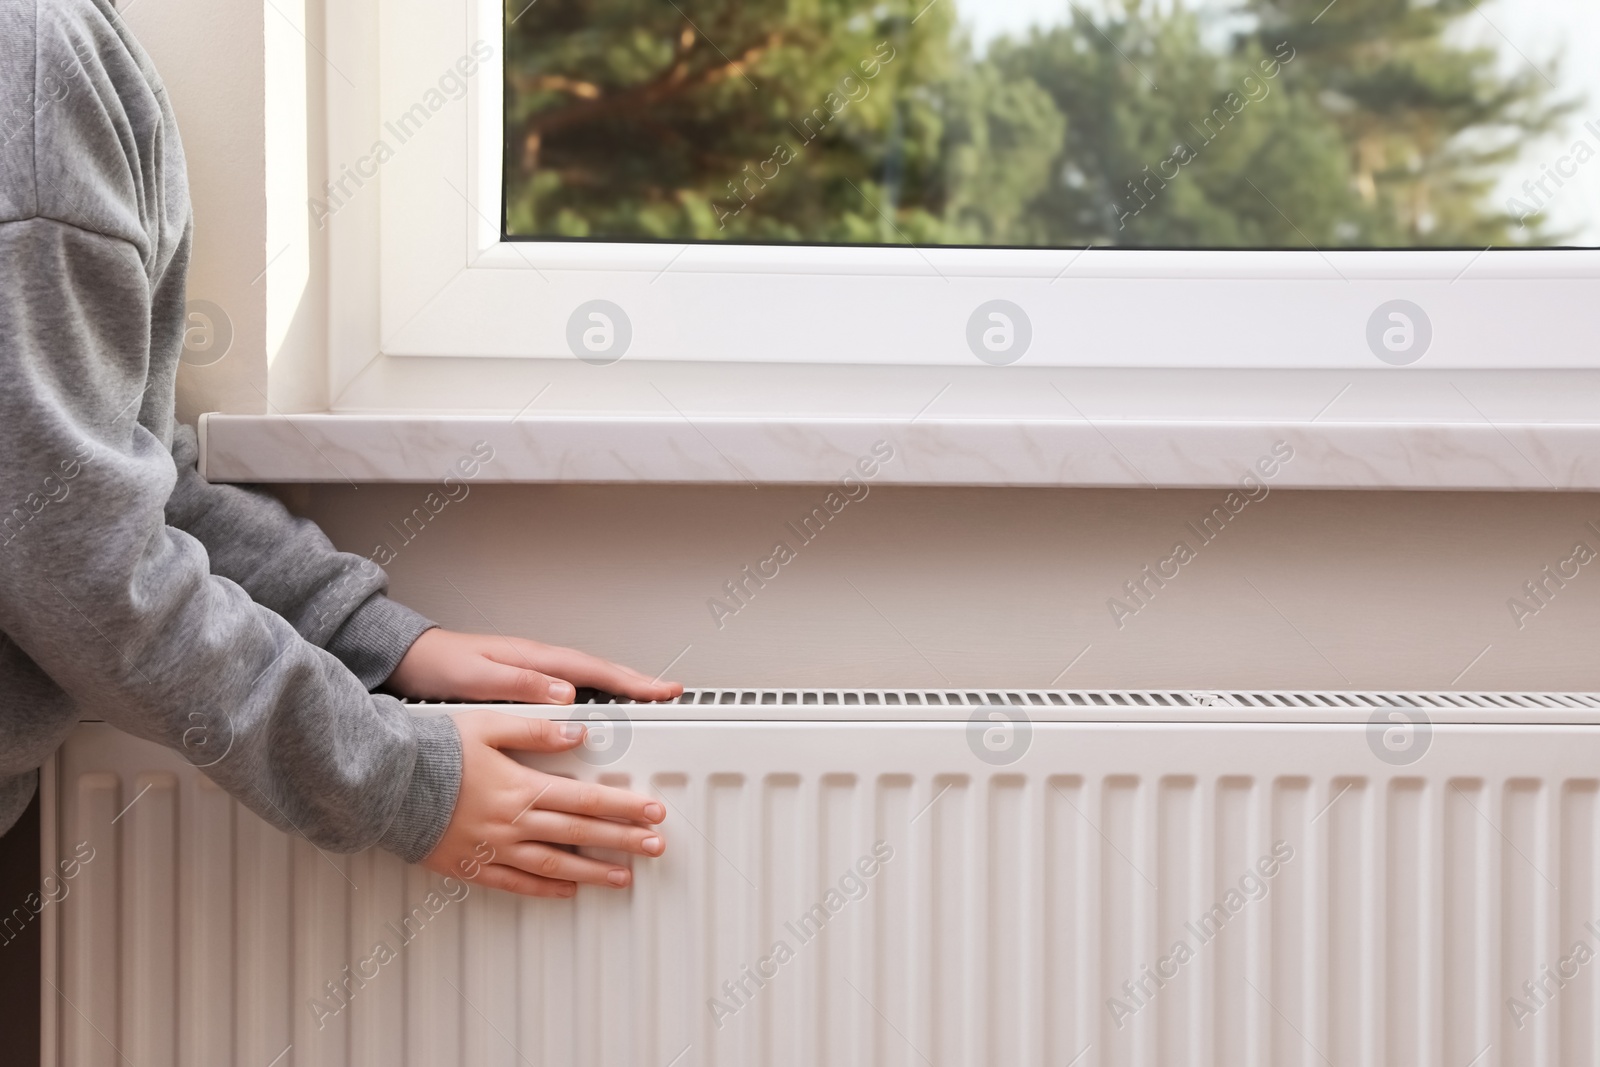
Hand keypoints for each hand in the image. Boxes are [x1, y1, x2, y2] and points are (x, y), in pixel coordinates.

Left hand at [387, 628, 682, 704]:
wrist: (410, 660)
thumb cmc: (439, 667)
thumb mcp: (477, 677)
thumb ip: (521, 685)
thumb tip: (564, 694)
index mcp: (535, 661)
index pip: (595, 671)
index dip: (632, 683)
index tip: (664, 690)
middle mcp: (541, 665)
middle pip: (602, 676)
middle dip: (639, 685)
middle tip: (672, 695)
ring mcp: (536, 676)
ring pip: (590, 685)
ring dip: (621, 693)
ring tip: (650, 707)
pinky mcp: (526, 688)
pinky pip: (572, 694)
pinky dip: (595, 701)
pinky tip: (600, 716)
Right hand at [421, 709, 666, 896]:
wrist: (386, 784)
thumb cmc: (432, 751)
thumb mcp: (487, 725)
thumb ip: (536, 728)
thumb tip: (577, 731)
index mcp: (521, 788)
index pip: (586, 799)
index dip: (625, 806)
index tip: (653, 812)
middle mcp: (512, 824)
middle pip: (580, 834)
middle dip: (623, 840)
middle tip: (655, 846)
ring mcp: (493, 849)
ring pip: (555, 866)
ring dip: (594, 872)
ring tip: (623, 877)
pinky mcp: (472, 866)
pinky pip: (516, 884)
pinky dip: (546, 890)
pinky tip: (567, 891)